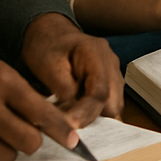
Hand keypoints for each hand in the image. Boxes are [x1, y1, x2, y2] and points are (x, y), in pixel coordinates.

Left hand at [20, 12, 123, 126]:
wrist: (51, 33)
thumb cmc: (47, 45)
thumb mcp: (46, 65)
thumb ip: (61, 89)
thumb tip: (71, 115)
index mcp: (96, 54)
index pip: (100, 92)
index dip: (85, 113)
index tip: (68, 126)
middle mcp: (111, 64)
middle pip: (113, 103)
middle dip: (91, 118)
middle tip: (66, 126)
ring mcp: (113, 74)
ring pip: (114, 106)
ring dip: (94, 117)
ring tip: (70, 121)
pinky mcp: (109, 83)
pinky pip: (108, 104)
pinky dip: (95, 114)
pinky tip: (78, 116)